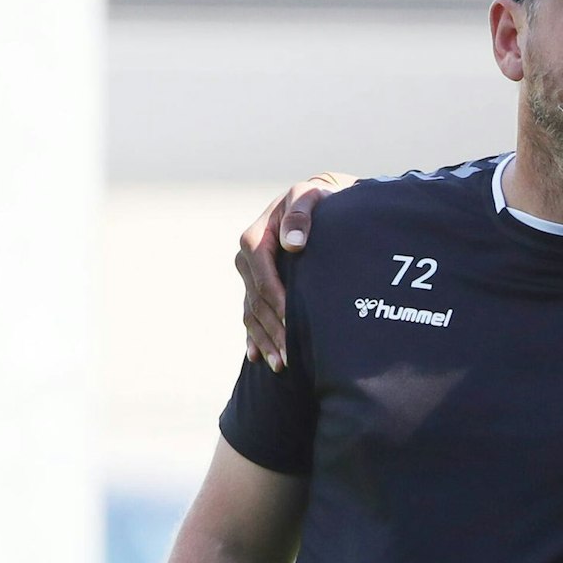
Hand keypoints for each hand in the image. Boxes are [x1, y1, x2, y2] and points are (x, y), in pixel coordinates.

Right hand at [235, 172, 353, 369]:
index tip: (292, 324)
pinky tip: (258, 357)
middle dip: (273, 331)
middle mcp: (247, 259)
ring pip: (252, 313)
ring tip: (281, 366)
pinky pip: (250, 313)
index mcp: (255, 240)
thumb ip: (301, 214)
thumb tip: (292, 243)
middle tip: (291, 358)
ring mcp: (250, 274)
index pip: (264, 280)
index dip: (277, 304)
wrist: (314, 199)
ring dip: (264, 340)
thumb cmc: (315, 199)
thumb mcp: (309, 197)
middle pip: (257, 302)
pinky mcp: (256, 284)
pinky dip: (254, 336)